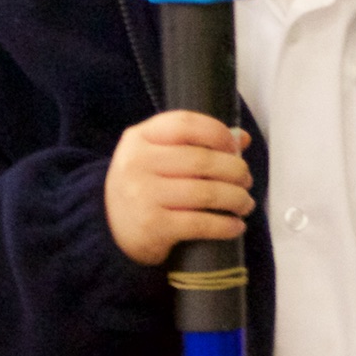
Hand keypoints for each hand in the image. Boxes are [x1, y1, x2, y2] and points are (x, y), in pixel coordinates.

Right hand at [103, 111, 252, 266]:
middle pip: (201, 160)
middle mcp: (137, 163)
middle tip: (246, 180)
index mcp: (139, 138)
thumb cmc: (142, 188)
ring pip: (205, 192)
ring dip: (235, 198)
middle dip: (234, 170)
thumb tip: (241, 138)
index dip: (217, 132)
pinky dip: (224, 226)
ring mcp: (143, 195)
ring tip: (245, 203)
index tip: (235, 147)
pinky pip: (199, 223)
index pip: (184, 124)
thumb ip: (194, 144)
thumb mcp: (157, 158)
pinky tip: (236, 226)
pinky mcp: (152, 226)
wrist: (109, 231)